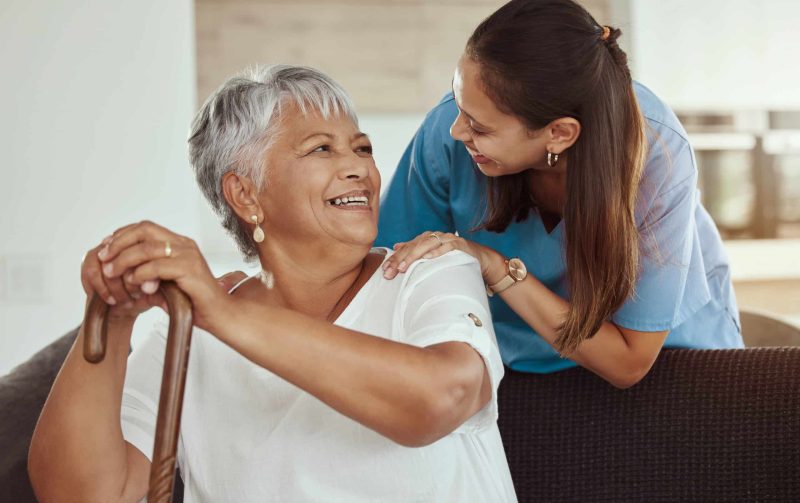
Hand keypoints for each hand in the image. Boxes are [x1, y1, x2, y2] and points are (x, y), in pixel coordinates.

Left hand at [93, 220, 233, 331]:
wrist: (220, 316)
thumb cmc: (195, 303)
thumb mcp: (166, 285)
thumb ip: (148, 275)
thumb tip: (122, 272)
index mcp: (180, 244)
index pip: (145, 228)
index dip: (122, 235)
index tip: (105, 249)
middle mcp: (185, 244)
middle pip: (144, 230)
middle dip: (119, 242)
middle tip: (103, 258)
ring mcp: (189, 255)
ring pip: (147, 247)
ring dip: (124, 259)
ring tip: (112, 272)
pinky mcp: (190, 269)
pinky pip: (157, 266)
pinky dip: (141, 274)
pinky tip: (135, 284)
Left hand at [382, 231, 504, 281]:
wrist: (480, 258)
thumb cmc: (453, 259)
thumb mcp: (432, 255)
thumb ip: (415, 249)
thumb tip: (396, 246)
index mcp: (426, 238)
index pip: (407, 247)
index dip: (395, 258)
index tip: (385, 270)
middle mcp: (435, 236)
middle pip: (414, 246)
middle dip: (400, 259)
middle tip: (391, 272)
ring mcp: (447, 239)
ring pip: (427, 245)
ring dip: (414, 256)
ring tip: (404, 267)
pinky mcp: (459, 244)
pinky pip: (446, 247)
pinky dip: (436, 253)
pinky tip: (427, 259)